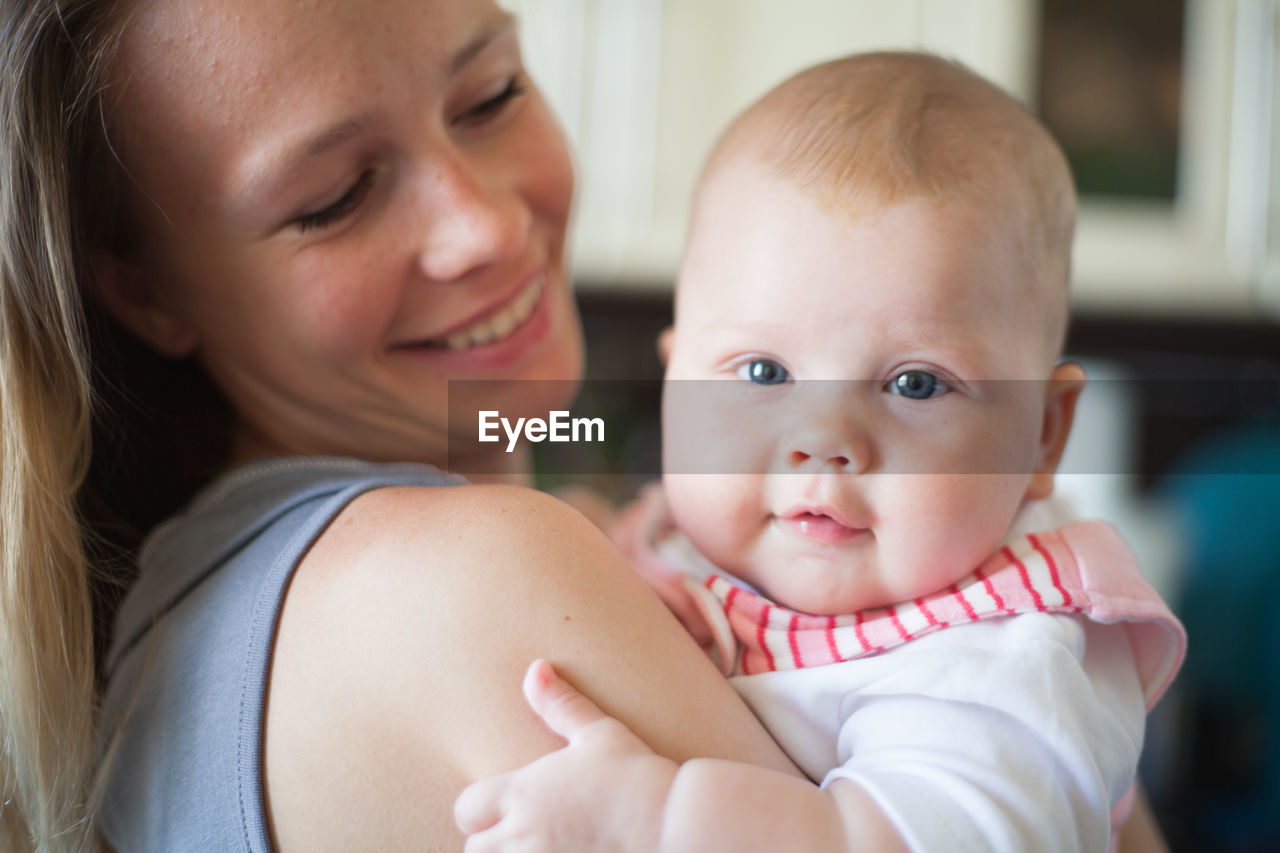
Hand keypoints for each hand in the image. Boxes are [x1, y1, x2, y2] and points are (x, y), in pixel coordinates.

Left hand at [454, 660, 677, 852]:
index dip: (481, 808)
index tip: (507, 807)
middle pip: (474, 849)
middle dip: (492, 842)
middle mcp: (522, 836)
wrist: (673, 825)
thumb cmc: (636, 776)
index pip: (467, 807)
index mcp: (523, 793)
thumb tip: (535, 669)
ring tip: (538, 847)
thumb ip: (561, 705)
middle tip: (522, 834)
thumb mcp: (599, 733)